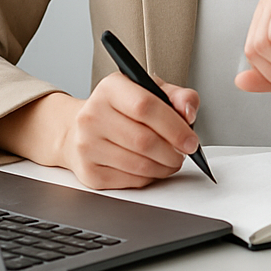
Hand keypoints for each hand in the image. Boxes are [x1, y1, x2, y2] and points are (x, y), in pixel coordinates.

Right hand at [53, 73, 201, 188]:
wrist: (80, 129)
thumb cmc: (121, 109)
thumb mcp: (150, 91)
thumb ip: (176, 96)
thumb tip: (188, 111)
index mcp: (110, 89)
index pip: (145, 106)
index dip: (174, 126)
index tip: (191, 140)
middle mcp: (93, 115)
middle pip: (144, 140)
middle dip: (173, 151)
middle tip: (184, 152)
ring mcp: (87, 145)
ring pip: (139, 165)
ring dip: (164, 167)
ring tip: (170, 160)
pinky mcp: (89, 172)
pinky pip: (130, 181)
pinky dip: (149, 177)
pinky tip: (151, 167)